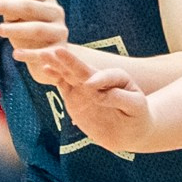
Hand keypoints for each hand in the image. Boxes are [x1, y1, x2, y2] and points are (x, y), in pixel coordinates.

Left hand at [0, 0, 69, 68]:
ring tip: (0, 30)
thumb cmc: (28, 32)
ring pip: (37, 29)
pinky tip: (15, 55)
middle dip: (6, 5)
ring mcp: (60, 31)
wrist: (48, 57)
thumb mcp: (18, 18)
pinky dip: (29, 54)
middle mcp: (56, 11)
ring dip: (18, 29)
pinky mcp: (60, 51)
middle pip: (29, 6)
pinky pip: (43, 53)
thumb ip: (9, 9)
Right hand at [35, 44, 154, 153]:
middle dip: (69, 61)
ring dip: (56, 64)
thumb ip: (119, 98)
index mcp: (115, 78)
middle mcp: (97, 80)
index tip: (92, 87)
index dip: (100, 79)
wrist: (129, 131)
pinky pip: (62, 85)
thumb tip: (98, 93)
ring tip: (43, 54)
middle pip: (82, 69)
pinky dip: (54, 76)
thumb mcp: (136, 106)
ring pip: (68, 73)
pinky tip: (45, 68)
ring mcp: (84, 88)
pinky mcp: (74, 98)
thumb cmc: (137, 115)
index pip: (106, 76)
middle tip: (57, 51)